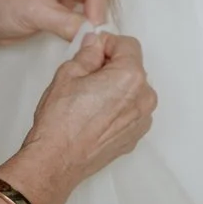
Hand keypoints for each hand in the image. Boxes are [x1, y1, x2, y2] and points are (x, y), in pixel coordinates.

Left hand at [0, 0, 107, 43]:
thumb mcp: (36, 14)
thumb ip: (68, 23)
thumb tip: (93, 33)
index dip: (96, 2)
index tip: (95, 25)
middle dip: (96, 9)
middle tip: (95, 32)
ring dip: (92, 16)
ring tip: (88, 34)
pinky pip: (83, 8)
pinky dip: (85, 21)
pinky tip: (82, 33)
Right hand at [16, 31, 156, 201]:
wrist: (59, 159)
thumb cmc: (62, 119)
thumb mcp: (69, 72)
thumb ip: (88, 52)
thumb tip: (95, 44)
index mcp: (130, 77)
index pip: (128, 44)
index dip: (107, 43)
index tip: (92, 50)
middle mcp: (143, 99)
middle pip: (133, 68)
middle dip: (112, 65)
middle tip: (86, 73)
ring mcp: (142, 121)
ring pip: (133, 90)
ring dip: (116, 86)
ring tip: (89, 96)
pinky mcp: (135, 137)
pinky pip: (131, 111)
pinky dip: (118, 106)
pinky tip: (95, 113)